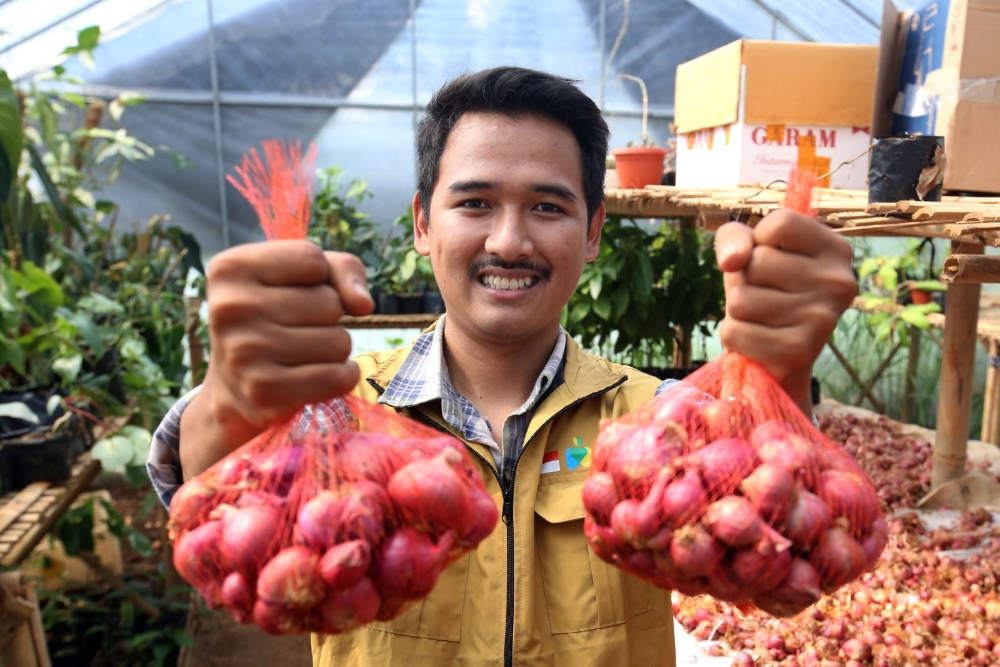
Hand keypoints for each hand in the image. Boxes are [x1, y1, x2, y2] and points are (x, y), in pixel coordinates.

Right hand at [181, 240, 373, 476]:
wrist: (233, 384)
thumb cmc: (274, 317)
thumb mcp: (301, 276)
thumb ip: (341, 269)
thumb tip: (363, 304)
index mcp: (230, 269)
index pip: (312, 259)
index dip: (319, 277)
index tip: (292, 291)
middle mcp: (230, 308)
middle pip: (329, 303)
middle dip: (326, 316)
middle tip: (295, 328)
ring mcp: (243, 352)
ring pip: (339, 341)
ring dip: (333, 348)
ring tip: (300, 352)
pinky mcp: (264, 391)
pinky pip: (338, 377)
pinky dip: (340, 376)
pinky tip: (314, 375)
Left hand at [714, 210, 856, 411]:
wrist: (780, 360)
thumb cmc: (765, 293)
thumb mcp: (752, 252)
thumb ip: (735, 237)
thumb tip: (732, 261)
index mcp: (837, 250)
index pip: (780, 223)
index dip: (758, 241)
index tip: (772, 258)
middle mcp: (838, 283)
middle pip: (756, 262)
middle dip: (745, 279)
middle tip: (765, 296)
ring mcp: (821, 320)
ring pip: (740, 298)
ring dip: (737, 310)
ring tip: (761, 319)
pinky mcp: (797, 353)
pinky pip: (734, 331)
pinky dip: (734, 337)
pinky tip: (758, 342)